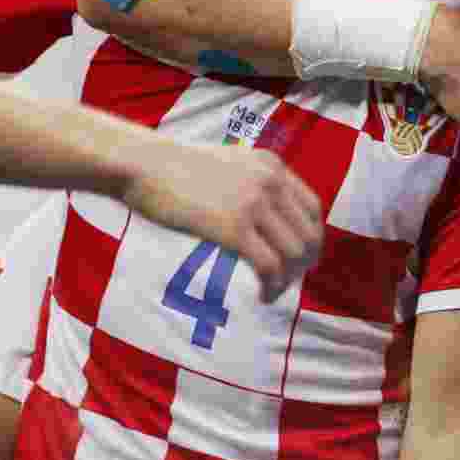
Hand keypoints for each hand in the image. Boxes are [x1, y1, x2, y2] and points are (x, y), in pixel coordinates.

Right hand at [121, 141, 322, 301]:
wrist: (147, 166)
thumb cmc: (178, 169)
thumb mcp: (229, 164)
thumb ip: (253, 182)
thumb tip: (267, 218)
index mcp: (271, 165)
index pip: (313, 207)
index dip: (311, 238)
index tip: (299, 259)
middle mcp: (270, 181)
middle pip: (308, 233)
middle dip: (303, 265)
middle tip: (285, 282)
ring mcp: (254, 203)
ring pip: (294, 252)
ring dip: (288, 280)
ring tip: (272, 291)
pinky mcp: (234, 227)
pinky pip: (270, 265)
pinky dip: (272, 286)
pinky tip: (262, 295)